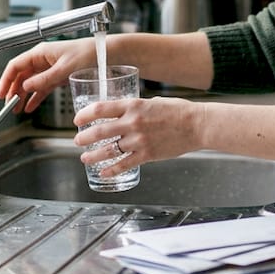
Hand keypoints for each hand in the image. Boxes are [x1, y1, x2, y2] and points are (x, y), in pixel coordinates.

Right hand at [0, 37, 95, 112]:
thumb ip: (45, 79)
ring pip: (30, 83)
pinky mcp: (58, 76)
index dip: (6, 79)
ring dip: (22, 96)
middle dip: (12, 90)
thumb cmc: (89, 54)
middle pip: (21, 75)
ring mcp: (50, 68)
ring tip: (16, 109)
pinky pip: (42, 88)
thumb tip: (26, 87)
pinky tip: (29, 107)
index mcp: (41, 52)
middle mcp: (43, 59)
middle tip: (8, 106)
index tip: (1, 93)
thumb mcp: (65, 68)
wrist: (108, 54)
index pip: (16, 65)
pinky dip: (35, 98)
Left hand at [73, 96, 202, 175]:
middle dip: (84, 137)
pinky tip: (103, 172)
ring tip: (85, 158)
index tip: (78, 119)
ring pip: (108, 150)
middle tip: (78, 140)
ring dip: (93, 155)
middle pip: (99, 131)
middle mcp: (133, 122)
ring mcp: (139, 140)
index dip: (84, 114)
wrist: (197, 125)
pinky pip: (124, 164)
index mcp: (133, 105)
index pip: (100, 108)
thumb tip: (120, 112)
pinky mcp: (147, 155)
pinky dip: (111, 170)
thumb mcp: (151, 101)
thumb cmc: (178, 111)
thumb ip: (134, 107)